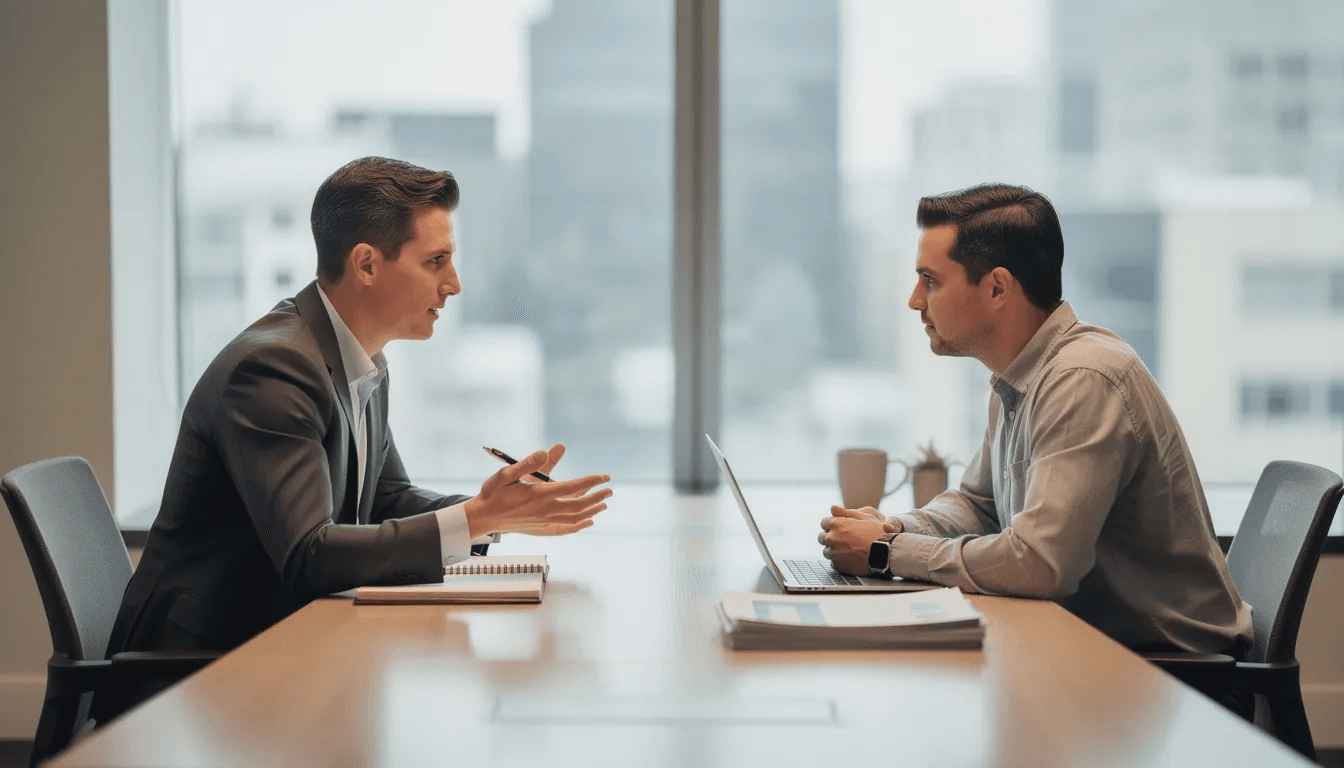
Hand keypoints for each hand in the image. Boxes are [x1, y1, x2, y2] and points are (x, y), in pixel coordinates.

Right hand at [465, 447, 611, 536]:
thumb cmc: (494, 492)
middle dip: (597, 497)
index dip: (591, 481)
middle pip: (578, 505)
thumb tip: (548, 451)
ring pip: (574, 518)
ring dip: (592, 511)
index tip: (605, 477)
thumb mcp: (507, 472)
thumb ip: (528, 463)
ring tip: (604, 504)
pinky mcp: (540, 529)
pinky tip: (588, 523)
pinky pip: (565, 530)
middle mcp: (544, 510)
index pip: (573, 487)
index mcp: (539, 494)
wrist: (483, 516)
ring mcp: (543, 521)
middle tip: (610, 490)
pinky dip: (579, 527)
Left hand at [816, 505, 885, 574]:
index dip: (833, 525)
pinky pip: (833, 563)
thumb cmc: (877, 533)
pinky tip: (851, 558)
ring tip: (849, 550)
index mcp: (836, 524)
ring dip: (834, 550)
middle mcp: (832, 538)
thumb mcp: (865, 516)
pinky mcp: (838, 565)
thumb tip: (833, 508)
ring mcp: (834, 553)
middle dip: (830, 537)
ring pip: (827, 551)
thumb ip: (846, 512)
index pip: (824, 523)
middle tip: (844, 539)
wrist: (887, 552)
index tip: (840, 528)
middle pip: (822, 537)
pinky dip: (840, 561)